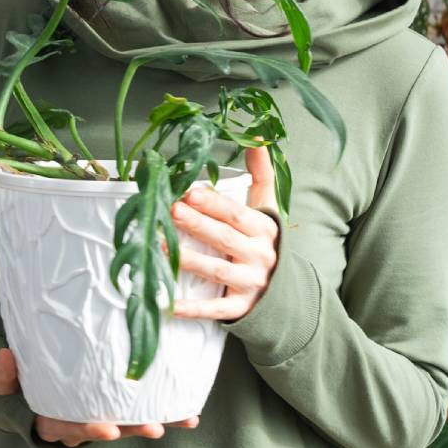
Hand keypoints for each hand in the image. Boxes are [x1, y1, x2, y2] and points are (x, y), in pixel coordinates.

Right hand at [0, 348, 198, 445]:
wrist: (22, 389)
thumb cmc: (12, 385)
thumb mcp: (0, 380)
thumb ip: (1, 373)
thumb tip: (5, 357)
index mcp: (49, 419)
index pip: (67, 427)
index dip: (87, 429)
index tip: (107, 429)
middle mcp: (77, 422)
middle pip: (106, 428)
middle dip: (131, 428)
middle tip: (153, 426)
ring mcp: (99, 413)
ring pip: (128, 421)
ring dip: (156, 421)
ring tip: (182, 420)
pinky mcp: (115, 404)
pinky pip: (139, 409)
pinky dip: (164, 411)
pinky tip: (189, 412)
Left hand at [170, 145, 281, 322]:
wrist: (288, 291)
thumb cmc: (267, 243)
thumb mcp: (268, 210)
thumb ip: (261, 175)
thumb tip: (256, 138)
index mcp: (264, 230)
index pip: (236, 214)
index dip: (213, 204)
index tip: (189, 192)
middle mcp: (259, 256)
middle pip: (224, 239)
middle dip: (197, 224)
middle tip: (170, 211)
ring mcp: (250, 284)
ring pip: (216, 271)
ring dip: (187, 259)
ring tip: (159, 245)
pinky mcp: (241, 308)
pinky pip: (215, 309)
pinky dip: (192, 308)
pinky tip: (168, 303)